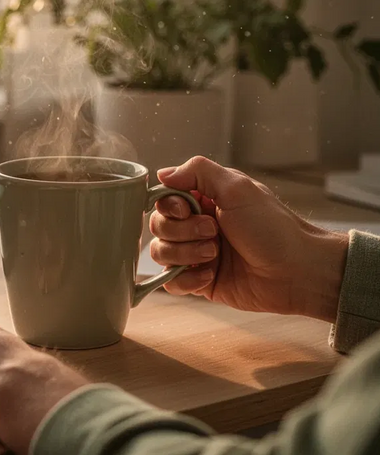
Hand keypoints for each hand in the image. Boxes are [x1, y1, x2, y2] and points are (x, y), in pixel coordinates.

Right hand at [149, 157, 348, 321]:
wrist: (297, 272)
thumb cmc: (274, 228)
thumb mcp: (238, 188)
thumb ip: (198, 172)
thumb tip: (162, 174)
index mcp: (204, 200)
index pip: (163, 199)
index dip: (169, 206)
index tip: (188, 210)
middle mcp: (196, 225)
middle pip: (157, 226)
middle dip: (181, 232)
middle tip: (213, 232)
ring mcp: (195, 254)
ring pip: (160, 253)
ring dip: (185, 255)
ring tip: (214, 255)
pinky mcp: (199, 281)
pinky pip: (170, 282)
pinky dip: (187, 280)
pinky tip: (211, 275)